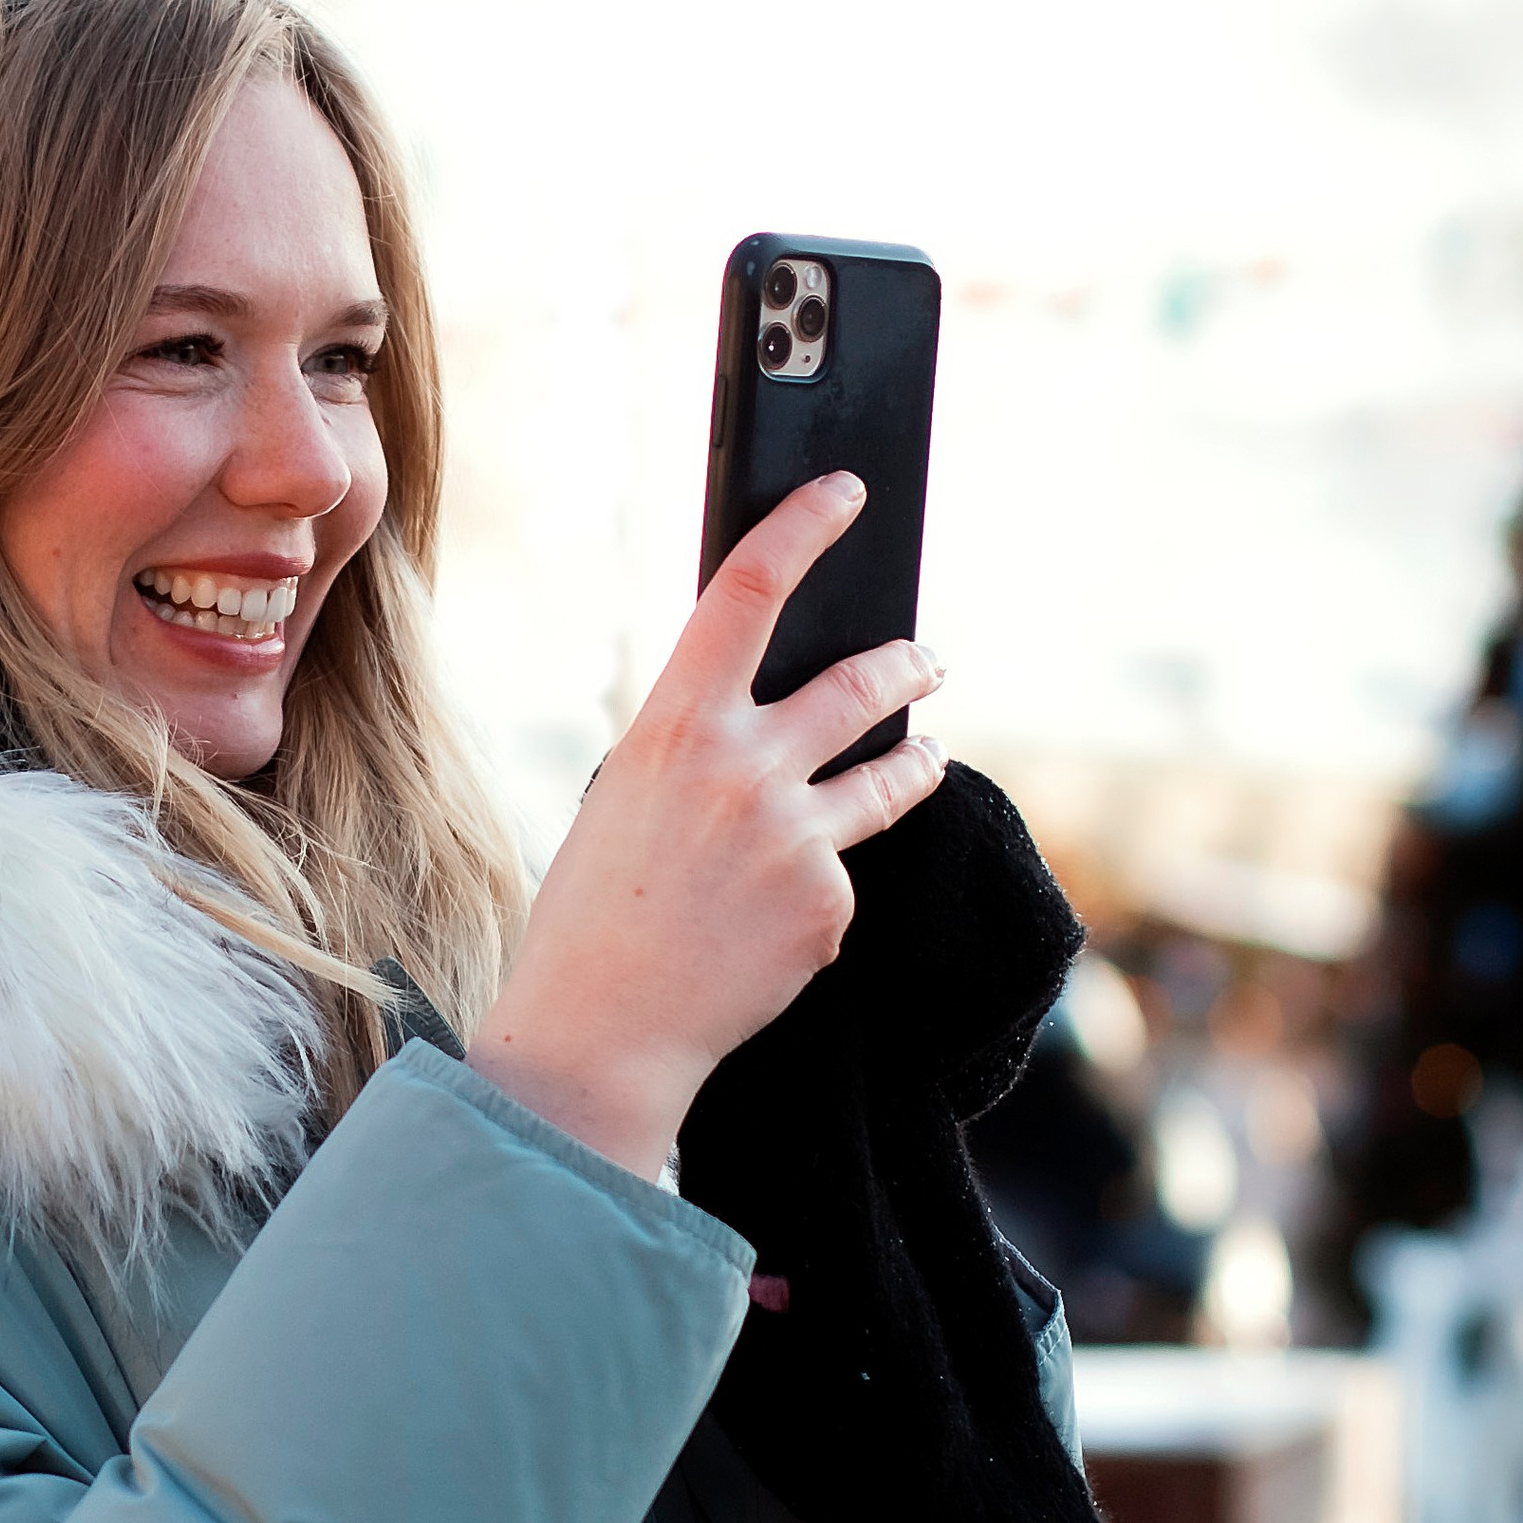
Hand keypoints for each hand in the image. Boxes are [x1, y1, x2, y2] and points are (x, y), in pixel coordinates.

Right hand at [466, 474, 946, 1181]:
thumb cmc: (594, 911)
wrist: (604, 1027)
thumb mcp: (624, 797)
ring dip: (918, 758)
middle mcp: (743, 768)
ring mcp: (794, 836)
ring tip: (928, 753)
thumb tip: (761, 715)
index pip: (749, 592)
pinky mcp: (828, 904)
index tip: (845, 494)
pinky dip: (822, 891)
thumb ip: (694, 747)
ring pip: (891, 776)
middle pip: (859, 685)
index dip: (804, 528)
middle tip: (925, 660)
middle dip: (906, 665)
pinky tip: (777, 925)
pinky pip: (845, 877)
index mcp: (673, 726)